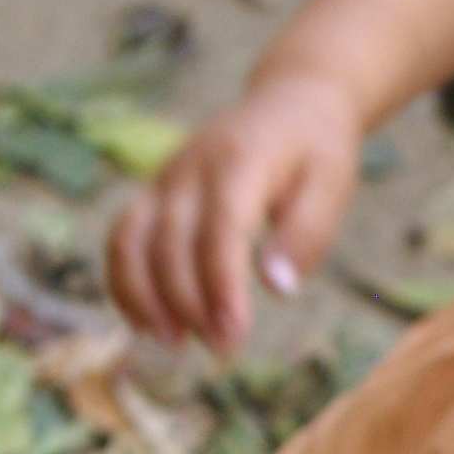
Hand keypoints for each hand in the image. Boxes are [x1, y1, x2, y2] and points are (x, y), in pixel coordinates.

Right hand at [107, 67, 362, 350]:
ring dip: (146, 297)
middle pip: (172, 242)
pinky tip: (148, 323)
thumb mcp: (331, 186)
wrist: (289, 103)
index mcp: (240, 160)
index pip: (220, 228)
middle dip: (190, 303)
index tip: (234, 332)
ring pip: (132, 239)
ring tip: (174, 344)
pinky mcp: (153, 193)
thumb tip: (277, 289)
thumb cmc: (315, 152)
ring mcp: (165, 178)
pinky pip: (122, 238)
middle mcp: (191, 167)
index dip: (221, 283)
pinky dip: (124, 282)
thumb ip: (305, 234)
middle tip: (221, 349)